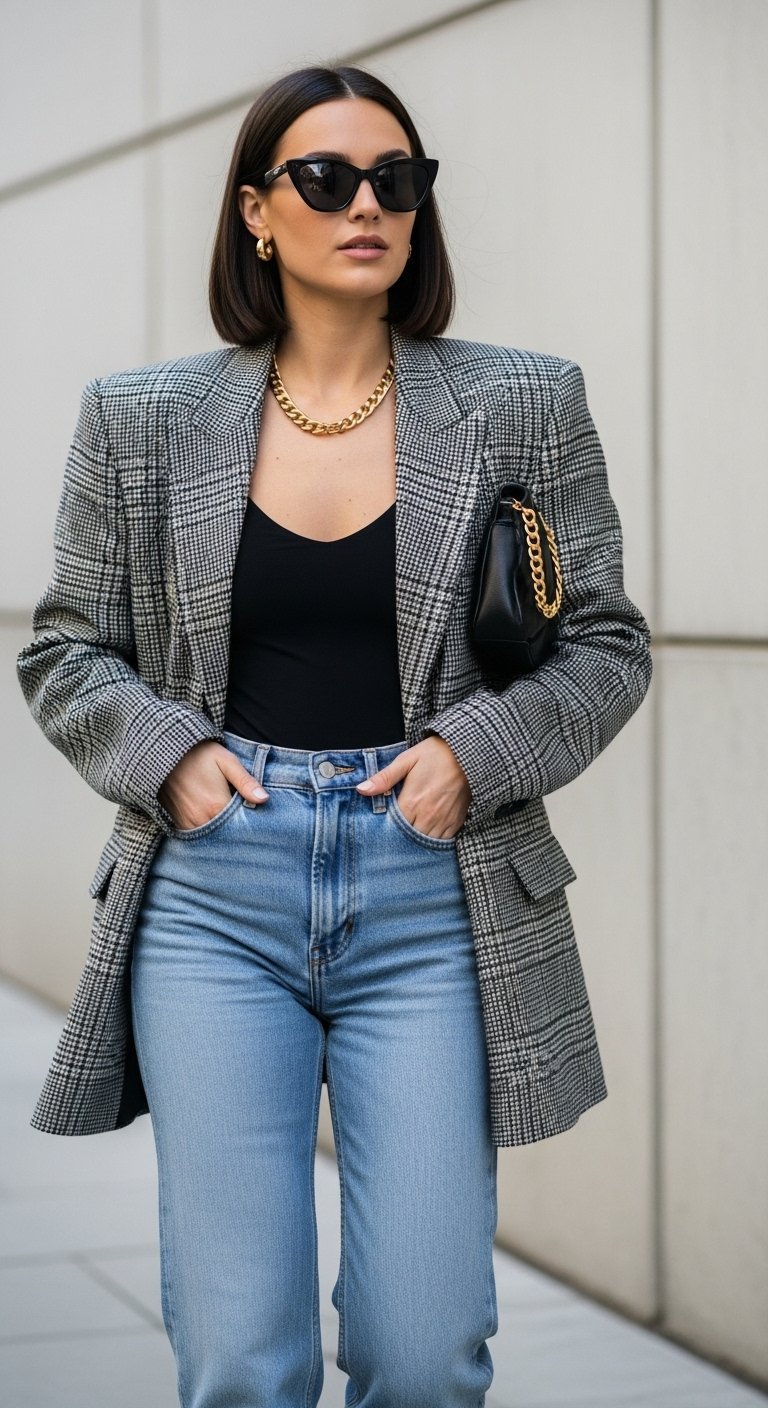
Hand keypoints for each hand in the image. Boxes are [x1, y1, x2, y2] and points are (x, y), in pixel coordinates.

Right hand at [158, 741, 268, 829]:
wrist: (166, 752)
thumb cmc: (200, 755)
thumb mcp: (226, 761)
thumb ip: (246, 782)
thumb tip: (265, 799)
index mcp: (216, 805)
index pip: (240, 825)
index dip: (249, 823)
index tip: (255, 819)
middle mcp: (201, 818)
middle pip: (225, 834)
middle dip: (235, 831)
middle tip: (245, 826)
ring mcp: (186, 822)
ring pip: (210, 838)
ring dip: (220, 834)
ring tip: (228, 824)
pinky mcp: (176, 822)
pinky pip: (194, 836)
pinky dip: (205, 834)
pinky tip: (212, 825)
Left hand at [355, 735, 470, 839]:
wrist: (467, 754)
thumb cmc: (434, 754)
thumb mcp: (406, 760)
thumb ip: (384, 778)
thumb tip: (361, 789)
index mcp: (412, 802)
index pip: (392, 827)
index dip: (384, 830)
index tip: (378, 829)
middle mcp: (427, 816)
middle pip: (407, 839)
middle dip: (399, 839)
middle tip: (390, 838)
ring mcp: (443, 821)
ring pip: (425, 844)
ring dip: (415, 843)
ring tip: (406, 840)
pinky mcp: (456, 822)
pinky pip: (442, 842)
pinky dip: (432, 842)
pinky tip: (425, 836)